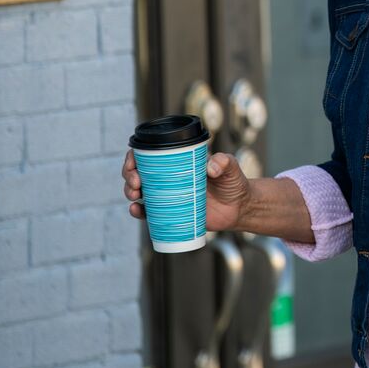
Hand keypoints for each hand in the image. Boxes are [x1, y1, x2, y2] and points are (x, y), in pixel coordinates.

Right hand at [123, 150, 250, 233]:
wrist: (239, 208)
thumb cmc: (234, 183)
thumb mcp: (231, 168)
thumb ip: (225, 163)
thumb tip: (211, 167)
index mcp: (178, 161)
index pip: (150, 154)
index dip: (135, 156)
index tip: (133, 162)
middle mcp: (168, 177)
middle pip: (139, 171)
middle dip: (129, 175)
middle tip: (136, 182)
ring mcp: (168, 195)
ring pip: (139, 191)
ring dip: (129, 191)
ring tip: (135, 195)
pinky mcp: (170, 212)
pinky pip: (149, 212)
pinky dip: (139, 211)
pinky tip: (136, 210)